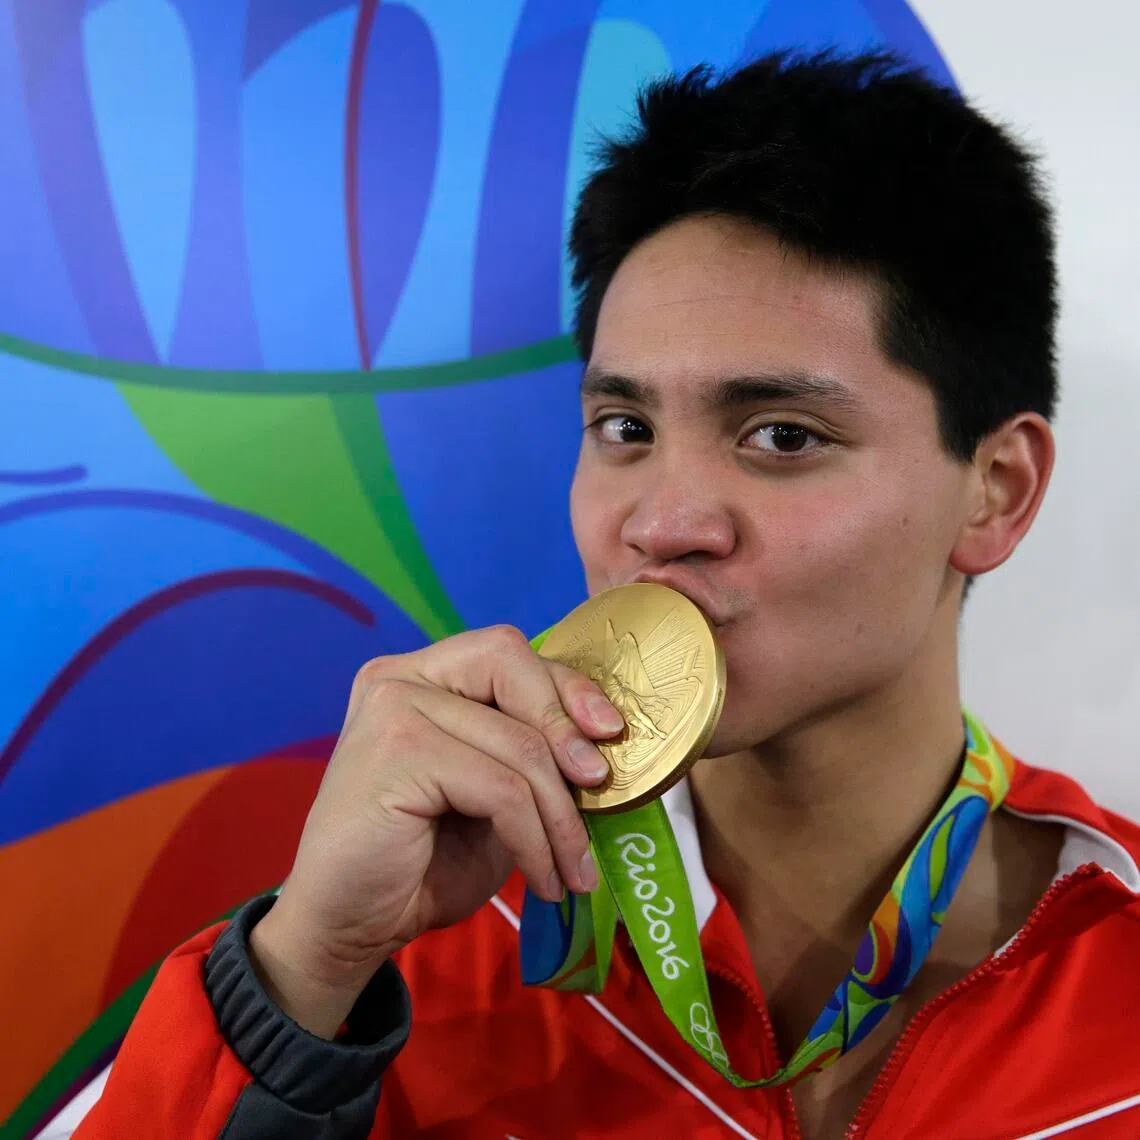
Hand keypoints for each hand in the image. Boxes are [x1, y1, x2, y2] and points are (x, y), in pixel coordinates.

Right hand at [248, 625, 622, 1036]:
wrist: (348, 925)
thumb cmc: (422, 860)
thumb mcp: (493, 795)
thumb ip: (530, 754)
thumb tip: (605, 741)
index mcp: (422, 676)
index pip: (508, 653)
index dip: (567, 687)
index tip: (611, 733)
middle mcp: (400, 677)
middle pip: (511, 665)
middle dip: (567, 728)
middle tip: (601, 791)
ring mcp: (393, 708)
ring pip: (518, 744)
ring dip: (561, 818)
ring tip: (573, 871)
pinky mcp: (397, 753)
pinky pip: (502, 789)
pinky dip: (535, 840)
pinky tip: (541, 880)